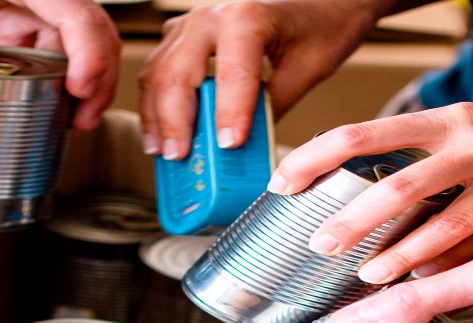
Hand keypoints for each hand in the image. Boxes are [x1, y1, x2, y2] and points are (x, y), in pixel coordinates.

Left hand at [0, 0, 120, 129]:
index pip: (75, 12)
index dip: (90, 53)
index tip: (79, 91)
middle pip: (89, 28)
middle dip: (96, 76)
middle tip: (82, 120)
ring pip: (73, 36)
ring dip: (79, 76)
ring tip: (69, 117)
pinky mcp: (12, 6)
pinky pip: (46, 37)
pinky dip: (52, 69)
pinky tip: (42, 95)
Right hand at [137, 0, 383, 158]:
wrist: (317, 2)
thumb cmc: (317, 27)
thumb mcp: (307, 71)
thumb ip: (274, 107)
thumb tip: (246, 149)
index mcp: (245, 18)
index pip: (230, 75)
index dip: (228, 115)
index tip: (228, 147)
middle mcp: (210, 16)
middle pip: (178, 74)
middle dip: (176, 122)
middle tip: (180, 157)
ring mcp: (190, 24)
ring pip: (158, 73)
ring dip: (157, 117)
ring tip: (164, 152)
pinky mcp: (181, 35)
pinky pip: (158, 70)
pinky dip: (155, 103)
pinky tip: (161, 132)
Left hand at [273, 82, 472, 282]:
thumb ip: (432, 157)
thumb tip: (378, 194)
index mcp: (452, 118)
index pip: (364, 133)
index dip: (317, 156)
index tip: (285, 180)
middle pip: (395, 185)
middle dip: (352, 221)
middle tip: (322, 247)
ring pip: (440, 226)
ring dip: (400, 258)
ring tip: (369, 279)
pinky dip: (455, 269)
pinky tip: (430, 286)